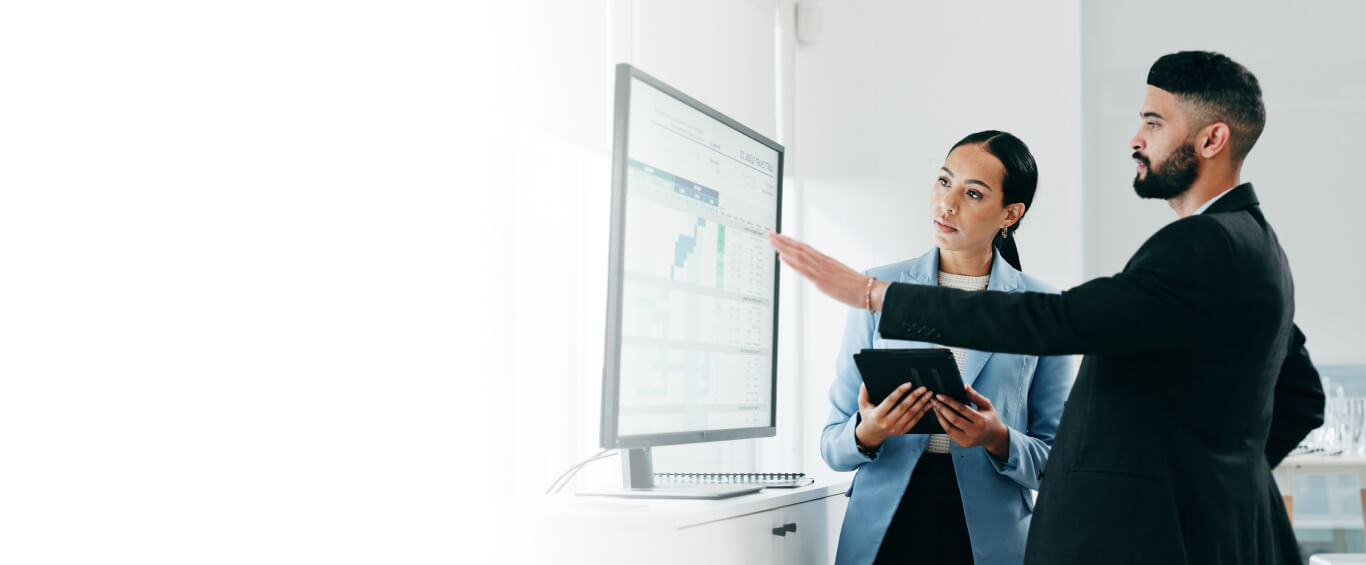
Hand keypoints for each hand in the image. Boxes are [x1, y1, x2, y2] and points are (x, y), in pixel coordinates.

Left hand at [769, 232, 889, 310]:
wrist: (868, 291)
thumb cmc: (857, 286)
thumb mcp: (839, 275)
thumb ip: (827, 272)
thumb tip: (817, 273)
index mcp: (827, 261)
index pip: (805, 248)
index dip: (792, 242)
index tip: (781, 237)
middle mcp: (823, 262)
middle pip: (800, 248)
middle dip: (784, 241)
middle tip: (771, 234)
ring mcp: (822, 270)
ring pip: (799, 254)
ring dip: (784, 246)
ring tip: (772, 240)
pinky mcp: (822, 280)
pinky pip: (804, 269)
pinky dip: (792, 262)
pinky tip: (782, 256)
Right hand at [855, 383, 932, 449]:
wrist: (872, 434)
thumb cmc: (868, 416)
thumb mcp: (863, 404)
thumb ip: (864, 392)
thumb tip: (865, 382)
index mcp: (877, 415)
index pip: (891, 401)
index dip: (900, 391)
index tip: (908, 384)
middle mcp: (887, 422)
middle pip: (904, 407)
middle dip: (915, 396)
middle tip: (923, 388)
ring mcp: (896, 428)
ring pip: (911, 414)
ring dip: (921, 403)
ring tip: (928, 394)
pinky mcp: (903, 431)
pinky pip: (915, 420)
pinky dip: (923, 412)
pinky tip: (928, 404)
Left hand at [931, 385, 1009, 458]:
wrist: (994, 437)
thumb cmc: (990, 418)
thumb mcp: (986, 405)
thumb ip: (975, 396)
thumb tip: (965, 386)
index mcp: (982, 420)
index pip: (962, 409)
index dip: (949, 401)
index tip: (940, 395)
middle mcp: (975, 431)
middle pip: (954, 419)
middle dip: (941, 408)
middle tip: (934, 400)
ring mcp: (968, 439)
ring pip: (949, 428)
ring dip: (939, 416)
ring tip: (935, 407)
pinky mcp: (963, 444)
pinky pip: (949, 434)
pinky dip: (943, 424)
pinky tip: (939, 416)